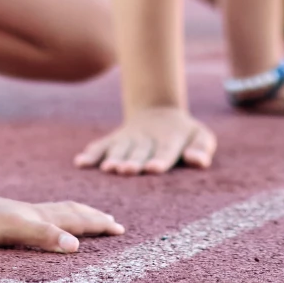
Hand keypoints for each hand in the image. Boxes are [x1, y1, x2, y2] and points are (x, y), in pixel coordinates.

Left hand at [0, 188, 124, 252]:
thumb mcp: (16, 231)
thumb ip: (46, 235)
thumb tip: (76, 245)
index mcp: (42, 217)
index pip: (78, 220)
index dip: (98, 225)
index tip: (118, 229)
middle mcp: (37, 213)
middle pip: (73, 213)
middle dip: (94, 219)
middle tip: (112, 223)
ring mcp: (25, 214)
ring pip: (60, 213)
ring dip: (79, 216)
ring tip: (89, 217)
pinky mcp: (13, 219)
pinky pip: (46, 217)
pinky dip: (58, 220)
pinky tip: (49, 223)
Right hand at [74, 107, 215, 175]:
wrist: (159, 112)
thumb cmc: (184, 134)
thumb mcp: (200, 136)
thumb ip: (202, 148)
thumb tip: (198, 161)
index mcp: (170, 140)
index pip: (165, 151)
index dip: (159, 160)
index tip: (153, 169)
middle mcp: (146, 139)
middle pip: (139, 152)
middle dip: (132, 161)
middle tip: (125, 170)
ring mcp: (128, 139)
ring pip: (119, 149)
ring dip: (112, 158)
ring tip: (108, 168)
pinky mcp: (113, 140)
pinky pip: (101, 145)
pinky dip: (91, 154)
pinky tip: (81, 163)